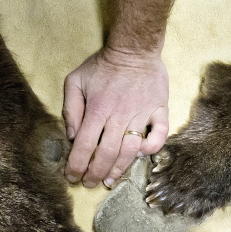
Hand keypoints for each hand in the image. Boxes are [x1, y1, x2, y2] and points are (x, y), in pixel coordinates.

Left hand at [62, 46, 168, 187]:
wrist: (135, 48)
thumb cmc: (103, 65)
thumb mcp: (75, 80)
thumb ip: (70, 108)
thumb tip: (72, 135)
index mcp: (97, 109)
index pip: (83, 145)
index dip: (77, 165)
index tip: (72, 177)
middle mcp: (119, 115)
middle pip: (106, 153)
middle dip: (95, 173)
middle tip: (90, 183)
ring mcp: (142, 113)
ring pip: (130, 150)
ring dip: (119, 169)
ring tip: (110, 180)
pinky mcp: (159, 110)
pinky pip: (160, 135)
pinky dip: (151, 148)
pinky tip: (140, 155)